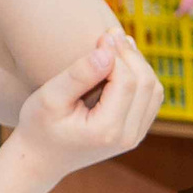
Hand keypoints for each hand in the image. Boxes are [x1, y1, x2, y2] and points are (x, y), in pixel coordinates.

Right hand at [9, 33, 159, 177]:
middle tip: (111, 33)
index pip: (127, 82)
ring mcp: (134, 137)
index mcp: (107, 130)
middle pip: (146, 85)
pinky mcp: (135, 133)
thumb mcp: (50, 98)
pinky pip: (150, 99)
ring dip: (139, 64)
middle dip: (131, 55)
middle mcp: (128, 137)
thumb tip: (107, 51)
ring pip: (154, 91)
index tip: (102, 35)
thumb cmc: (38, 126)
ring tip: (117, 43)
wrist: (41, 159)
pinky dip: (141, 77)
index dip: (118, 53)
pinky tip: (122, 61)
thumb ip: (79, 75)